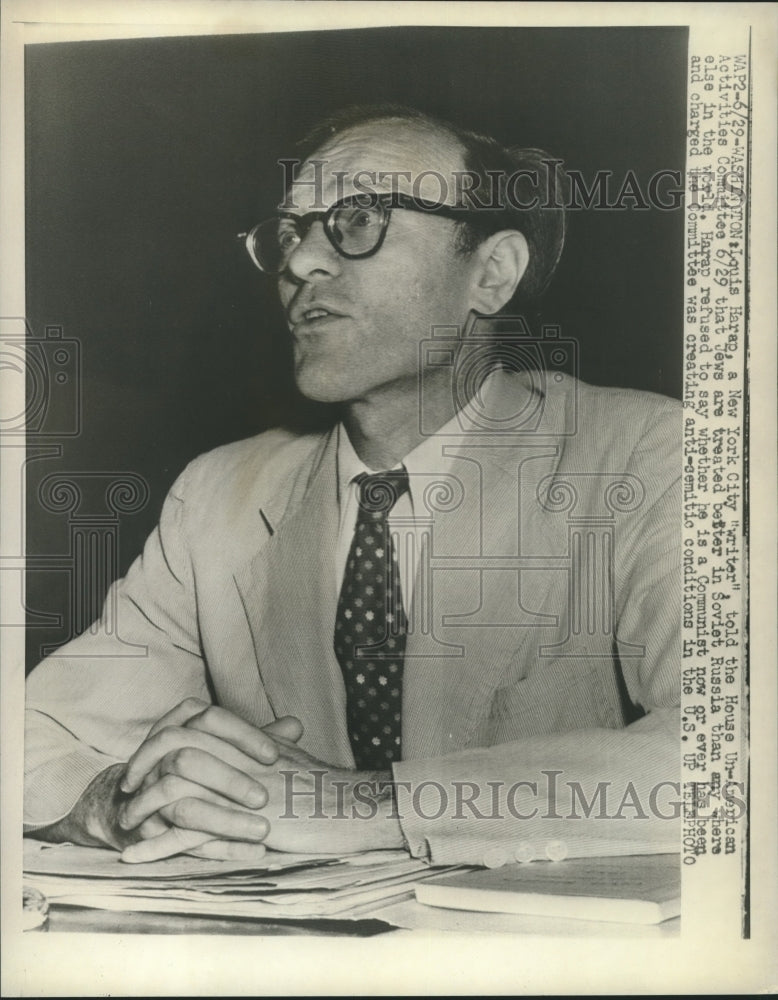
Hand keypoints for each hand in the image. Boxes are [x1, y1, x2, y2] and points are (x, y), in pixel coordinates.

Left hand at [120, 704, 402, 861]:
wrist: (352, 808)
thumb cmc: (324, 786)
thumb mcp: (290, 756)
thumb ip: (265, 742)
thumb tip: (253, 737)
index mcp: (247, 737)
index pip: (192, 718)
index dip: (162, 735)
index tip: (147, 758)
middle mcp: (238, 756)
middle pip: (172, 746)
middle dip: (140, 766)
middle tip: (127, 788)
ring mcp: (238, 790)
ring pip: (173, 787)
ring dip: (141, 807)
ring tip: (126, 825)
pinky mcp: (242, 824)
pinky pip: (186, 834)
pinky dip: (155, 847)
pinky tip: (135, 857)